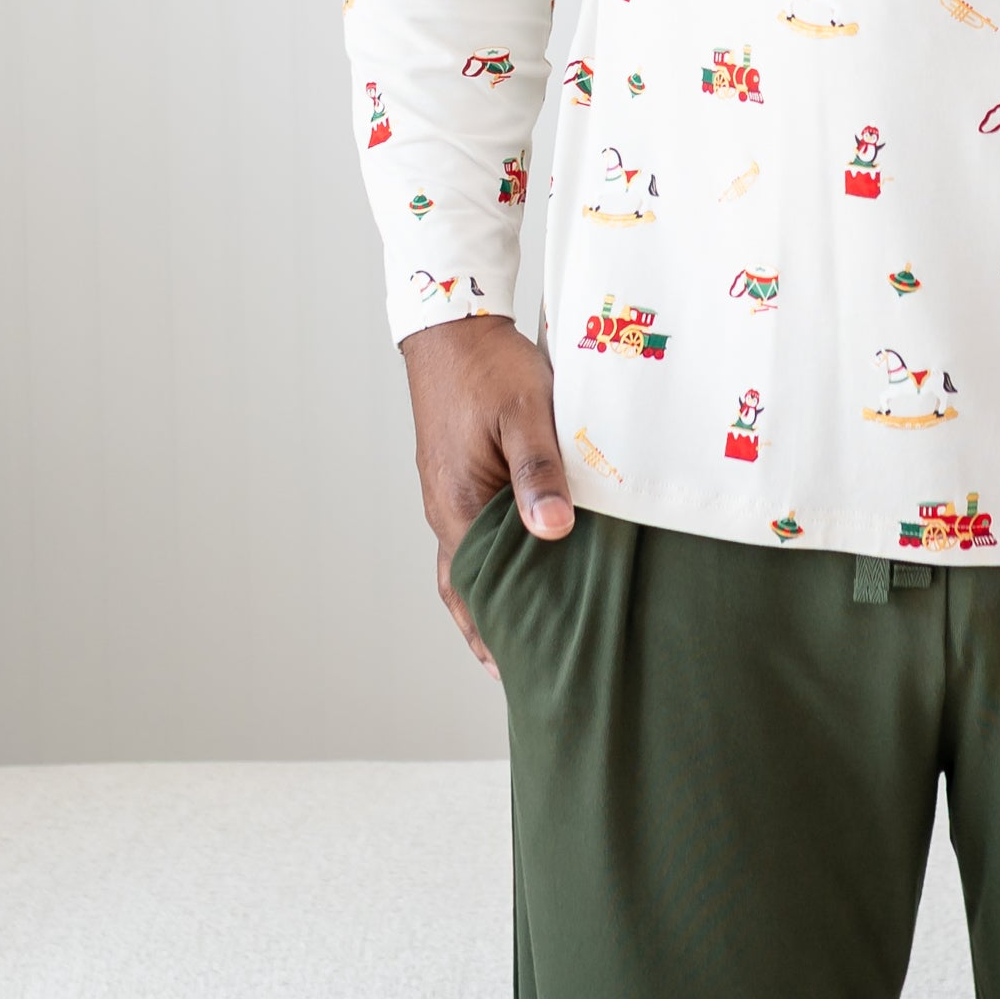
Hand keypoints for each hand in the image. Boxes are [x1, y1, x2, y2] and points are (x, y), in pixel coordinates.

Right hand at [399, 315, 574, 675]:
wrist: (452, 325)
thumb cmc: (490, 366)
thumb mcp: (527, 414)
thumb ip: (540, 472)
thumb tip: (553, 533)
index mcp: (460, 507)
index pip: (479, 593)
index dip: (502, 633)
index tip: (527, 673)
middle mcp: (446, 512)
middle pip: (469, 590)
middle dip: (497, 630)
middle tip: (535, 670)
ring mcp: (448, 496)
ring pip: (470, 566)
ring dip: (494, 600)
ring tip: (527, 634)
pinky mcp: (457, 479)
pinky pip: (473, 536)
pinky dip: (493, 564)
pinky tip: (520, 568)